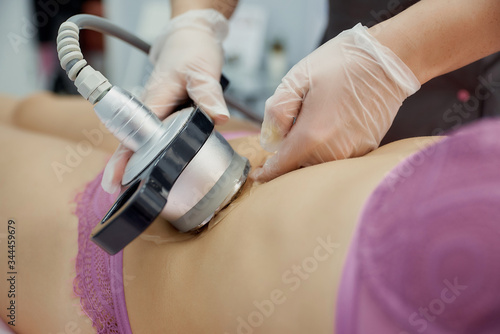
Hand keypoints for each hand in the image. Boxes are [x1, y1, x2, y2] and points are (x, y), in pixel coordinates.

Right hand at [101, 9, 229, 192]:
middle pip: (131, 143)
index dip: (124, 158)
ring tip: (136, 193)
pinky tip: (157, 172)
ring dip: (137, 165)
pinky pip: (156, 138)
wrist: (191, 40)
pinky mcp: (165, 117)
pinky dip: (154, 155)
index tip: (116, 179)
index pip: (133, 134)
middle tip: (118, 194)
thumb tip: (216, 116)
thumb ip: (207, 92)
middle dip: (124, 168)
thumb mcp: (202, 70)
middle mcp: (151, 110)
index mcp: (154, 101)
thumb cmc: (192, 52)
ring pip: (142, 143)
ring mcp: (157, 114)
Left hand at [251, 23, 420, 181]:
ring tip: (314, 120)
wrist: (388, 61)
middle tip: (288, 131)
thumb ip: (277, 112)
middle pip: (299, 168)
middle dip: (288, 157)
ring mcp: (352, 153)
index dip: (266, 174)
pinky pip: (337, 157)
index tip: (257, 175)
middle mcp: (333, 152)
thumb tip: (272, 139)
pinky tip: (332, 123)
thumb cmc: (341, 64)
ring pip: (318, 164)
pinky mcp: (366, 149)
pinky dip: (327, 148)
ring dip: (308, 152)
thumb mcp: (297, 79)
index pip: (281, 168)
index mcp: (312, 136)